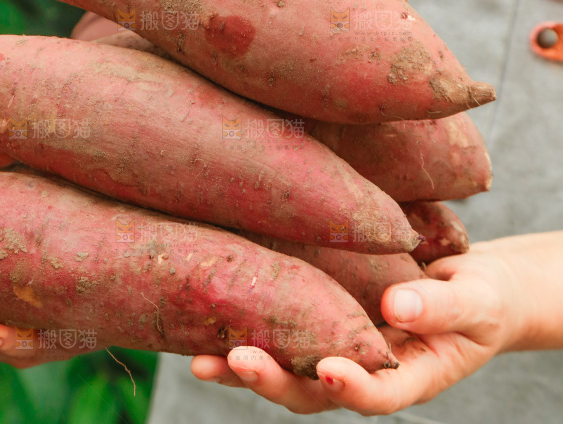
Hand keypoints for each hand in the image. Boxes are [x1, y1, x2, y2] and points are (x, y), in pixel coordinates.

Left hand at [192, 242, 524, 415]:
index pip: (376, 395)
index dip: (351, 387)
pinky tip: (211, 318)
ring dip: (246, 365)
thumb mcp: (474, 303)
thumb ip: (440, 308)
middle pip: (313, 390)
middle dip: (274, 379)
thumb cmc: (479, 300)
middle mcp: (363, 368)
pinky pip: (284, 330)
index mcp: (408, 376)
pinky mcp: (320, 316)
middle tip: (237, 360)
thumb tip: (395, 304)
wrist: (467, 287)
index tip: (329, 369)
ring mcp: (338, 346)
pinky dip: (250, 327)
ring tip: (201, 357)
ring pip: (288, 367)